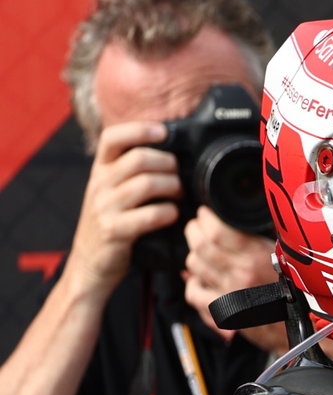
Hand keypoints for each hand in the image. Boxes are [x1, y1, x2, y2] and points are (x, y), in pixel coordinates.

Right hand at [64, 120, 180, 295]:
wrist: (90, 265)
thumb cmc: (113, 225)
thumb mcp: (114, 193)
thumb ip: (132, 173)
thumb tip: (172, 154)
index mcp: (100, 171)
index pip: (112, 137)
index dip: (139, 129)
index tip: (163, 132)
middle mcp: (99, 185)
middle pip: (139, 158)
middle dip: (169, 164)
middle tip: (180, 176)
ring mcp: (105, 207)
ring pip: (147, 183)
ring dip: (173, 187)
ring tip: (180, 196)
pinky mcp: (114, 230)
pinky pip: (150, 214)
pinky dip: (169, 212)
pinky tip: (172, 216)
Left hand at [183, 206, 286, 353]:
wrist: (305, 329)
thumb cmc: (299, 294)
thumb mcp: (286, 258)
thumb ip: (262, 240)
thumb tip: (240, 222)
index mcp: (258, 258)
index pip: (219, 231)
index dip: (206, 218)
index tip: (206, 214)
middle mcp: (241, 274)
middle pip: (200, 245)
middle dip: (195, 231)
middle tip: (198, 227)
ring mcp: (229, 294)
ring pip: (194, 265)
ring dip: (194, 254)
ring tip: (202, 251)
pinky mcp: (223, 312)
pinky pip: (193, 293)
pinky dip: (192, 283)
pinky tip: (201, 279)